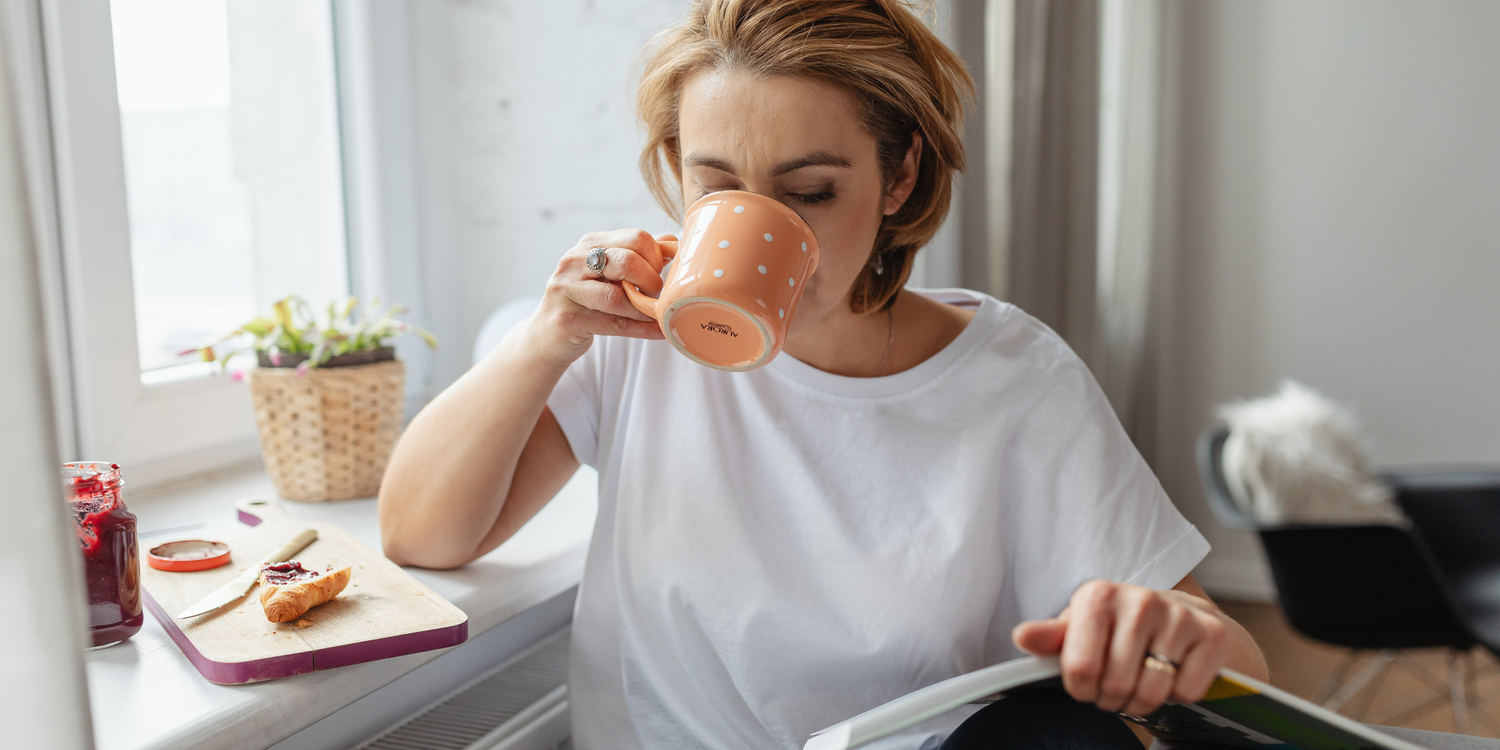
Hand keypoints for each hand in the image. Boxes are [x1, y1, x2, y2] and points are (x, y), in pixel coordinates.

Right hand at [527, 229, 678, 367]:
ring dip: (643, 309)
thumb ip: (639, 257)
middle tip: (656, 295)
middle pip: (627, 261)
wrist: (547, 335)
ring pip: (617, 296)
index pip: (636, 238)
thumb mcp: (610, 273)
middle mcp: (575, 261)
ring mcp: (567, 290)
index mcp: (590, 244)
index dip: (657, 258)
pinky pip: (613, 324)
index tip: (660, 274)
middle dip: (651, 281)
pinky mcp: (568, 319)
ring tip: (654, 314)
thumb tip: (671, 242)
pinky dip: (641, 329)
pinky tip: (658, 330)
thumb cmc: (585, 301)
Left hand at [1011, 580, 1230, 716]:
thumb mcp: (1080, 627)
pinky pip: (1186, 692)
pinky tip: (1172, 674)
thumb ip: (1050, 637)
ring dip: (1143, 702)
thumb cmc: (1120, 626)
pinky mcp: (1212, 634)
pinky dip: (1177, 696)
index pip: (1080, 669)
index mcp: (1098, 596)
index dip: (1081, 689)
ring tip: (1140, 683)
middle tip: (1116, 686)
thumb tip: (1022, 637)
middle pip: (1115, 685)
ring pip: (1151, 692)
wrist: (1182, 617)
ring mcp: (1178, 615)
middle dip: (1112, 698)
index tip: (1086, 683)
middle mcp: (1139, 600)